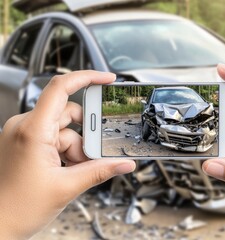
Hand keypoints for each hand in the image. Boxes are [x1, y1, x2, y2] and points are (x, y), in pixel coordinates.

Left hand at [0, 71, 135, 238]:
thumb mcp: (67, 187)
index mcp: (32, 131)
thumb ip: (100, 171)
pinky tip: (67, 170)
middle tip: (94, 156)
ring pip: (65, 130)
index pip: (60, 88)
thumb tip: (124, 164)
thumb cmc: (16, 208)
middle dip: (86, 136)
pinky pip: (56, 139)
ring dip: (77, 149)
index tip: (107, 80)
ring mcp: (25, 135)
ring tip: (75, 171)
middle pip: (70, 115)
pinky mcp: (27, 143)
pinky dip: (67, 152)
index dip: (87, 78)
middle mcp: (26, 127)